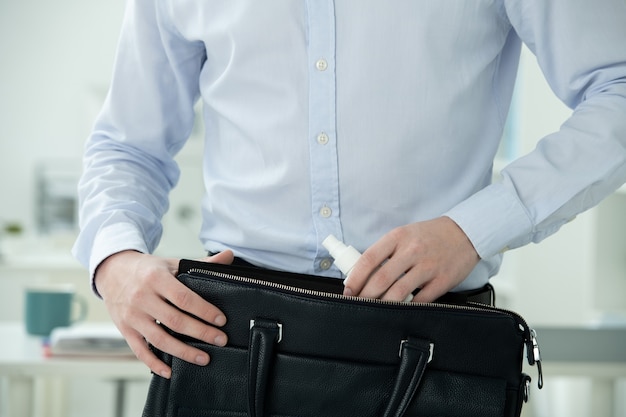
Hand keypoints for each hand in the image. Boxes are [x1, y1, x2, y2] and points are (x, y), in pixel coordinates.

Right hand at [94, 250, 233, 377]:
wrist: (111, 271)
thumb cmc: (147, 269)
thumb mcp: (172, 262)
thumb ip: (201, 262)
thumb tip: (229, 256)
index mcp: (156, 278)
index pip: (184, 298)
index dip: (204, 310)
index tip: (221, 320)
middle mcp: (142, 298)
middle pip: (175, 320)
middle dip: (201, 333)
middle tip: (220, 340)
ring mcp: (132, 316)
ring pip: (159, 338)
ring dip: (183, 352)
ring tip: (203, 358)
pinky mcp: (125, 329)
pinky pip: (139, 350)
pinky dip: (154, 363)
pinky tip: (169, 371)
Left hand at [343, 217, 478, 302]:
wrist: (465, 233)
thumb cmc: (429, 236)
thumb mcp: (404, 234)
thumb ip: (385, 251)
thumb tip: (362, 274)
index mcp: (398, 237)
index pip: (369, 259)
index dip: (355, 278)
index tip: (348, 290)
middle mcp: (412, 251)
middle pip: (381, 279)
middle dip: (365, 296)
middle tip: (358, 304)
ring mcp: (428, 266)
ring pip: (398, 293)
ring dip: (383, 305)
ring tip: (375, 310)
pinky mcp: (442, 281)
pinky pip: (420, 300)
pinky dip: (407, 308)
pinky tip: (399, 310)